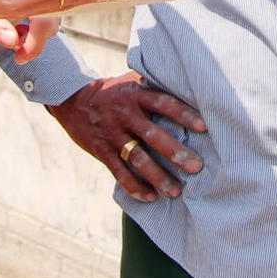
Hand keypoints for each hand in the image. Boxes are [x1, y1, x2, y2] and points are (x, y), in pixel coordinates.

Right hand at [47, 72, 206, 201]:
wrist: (73, 99)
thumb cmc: (113, 91)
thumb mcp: (131, 81)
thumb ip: (154, 85)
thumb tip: (188, 86)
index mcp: (135, 94)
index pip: (163, 103)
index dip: (183, 114)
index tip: (203, 127)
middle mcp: (125, 114)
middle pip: (152, 135)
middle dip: (175, 152)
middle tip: (196, 166)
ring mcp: (113, 135)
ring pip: (137, 158)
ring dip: (157, 176)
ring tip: (175, 191)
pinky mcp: (102, 151)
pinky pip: (119, 172)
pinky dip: (134, 186)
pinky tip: (150, 197)